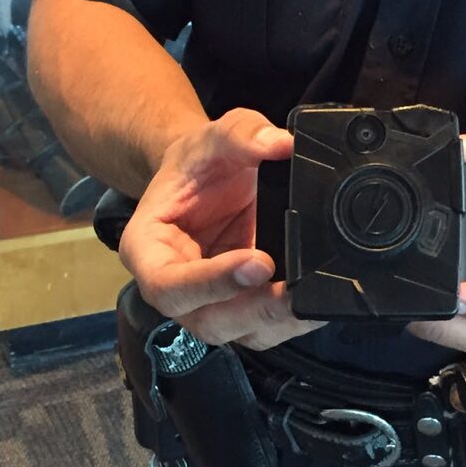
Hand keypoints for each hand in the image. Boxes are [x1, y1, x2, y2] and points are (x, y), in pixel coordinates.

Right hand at [119, 108, 326, 348]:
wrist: (214, 176)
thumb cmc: (199, 164)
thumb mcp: (214, 137)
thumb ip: (241, 134)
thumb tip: (280, 144)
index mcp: (148, 251)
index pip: (168, 285)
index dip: (211, 283)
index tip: (257, 263)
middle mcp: (176, 287)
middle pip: (207, 321)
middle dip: (254, 310)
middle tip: (292, 291)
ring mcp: (212, 303)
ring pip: (241, 332)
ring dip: (278, 321)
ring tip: (311, 299)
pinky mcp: (246, 307)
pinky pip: (268, 326)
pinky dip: (294, 318)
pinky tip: (316, 299)